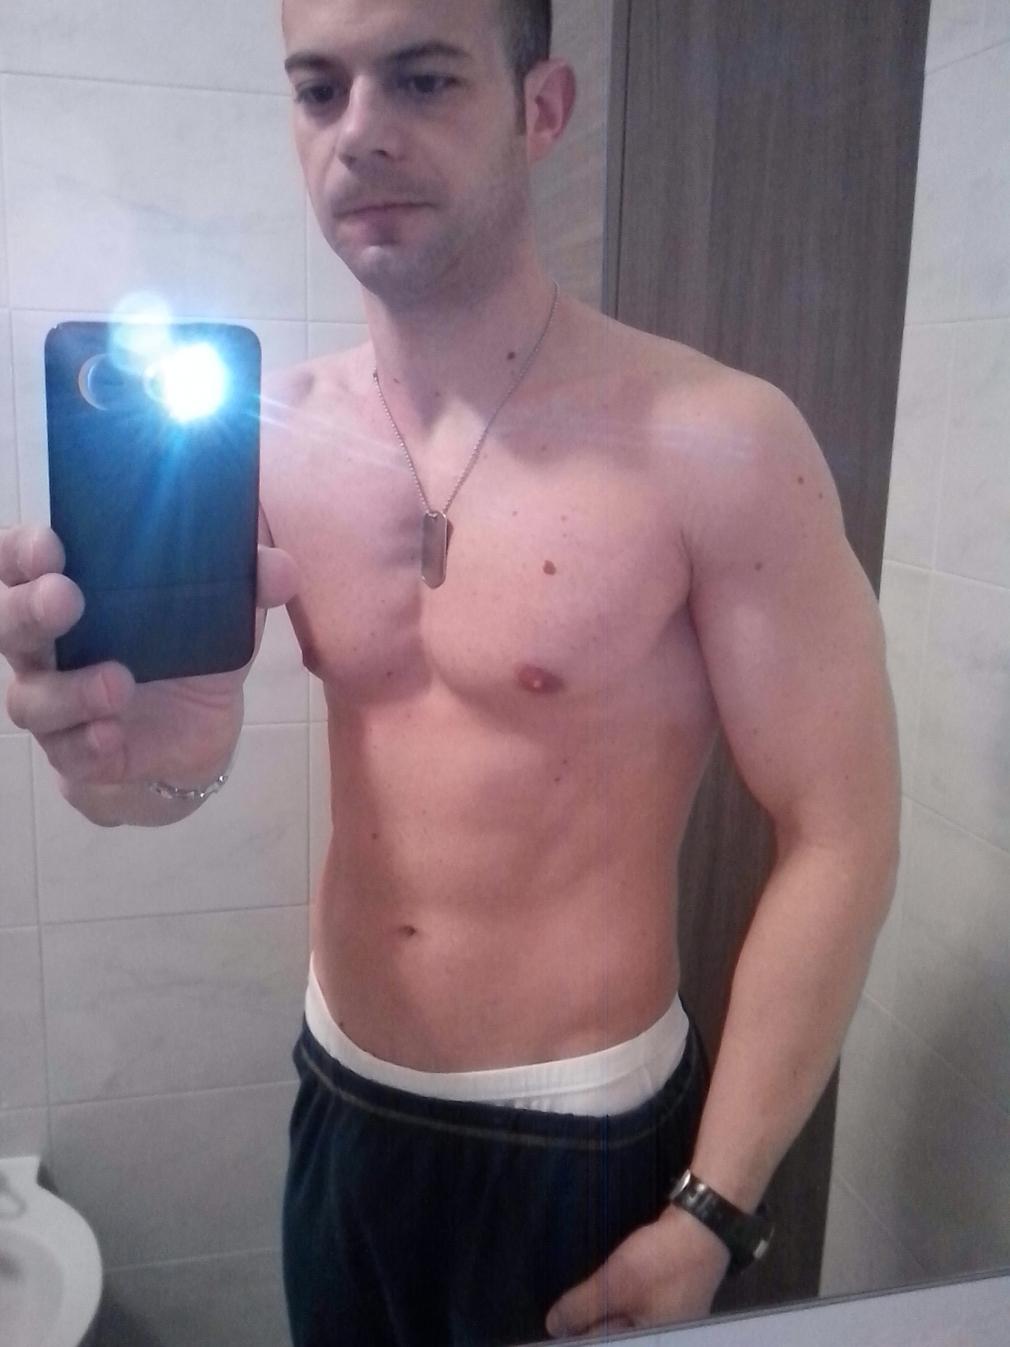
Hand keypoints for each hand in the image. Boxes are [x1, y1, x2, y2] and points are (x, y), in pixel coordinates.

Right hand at [0, 524, 300, 787]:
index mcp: (71, 593)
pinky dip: (88, 744)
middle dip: (29, 610)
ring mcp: (57, 703)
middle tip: (65, 598)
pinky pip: (67, 753)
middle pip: (8, 625)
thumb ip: (246, 586)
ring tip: (120, 684)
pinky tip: (113, 736)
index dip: (23, 552)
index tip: (51, 545)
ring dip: (71, 690)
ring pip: (31, 699)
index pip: (19, 563)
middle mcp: (49, 647)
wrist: (195, 736)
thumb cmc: (188, 653)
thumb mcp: (224, 616)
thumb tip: (278, 567)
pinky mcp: (77, 754)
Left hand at [544, 1204, 731, 1338]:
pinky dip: (619, 1301)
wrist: (702, 1226)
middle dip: (590, 1326)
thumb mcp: (616, 1285)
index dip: (579, 1336)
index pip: (606, 1344)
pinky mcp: (669, 1298)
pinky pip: (636, 1308)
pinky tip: (603, 1289)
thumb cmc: (662, 1263)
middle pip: (616, 1336)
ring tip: (575, 1300)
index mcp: (653, 1343)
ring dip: (602, 1312)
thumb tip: (552, 1327)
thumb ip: (582, 1308)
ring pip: (625, 1322)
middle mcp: (663, 1338)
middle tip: (562, 1312)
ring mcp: (669, 1319)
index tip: (557, 1326)